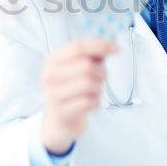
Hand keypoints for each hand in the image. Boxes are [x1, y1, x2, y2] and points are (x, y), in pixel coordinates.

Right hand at [41, 38, 117, 154]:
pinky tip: (91, 103)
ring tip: (94, 91)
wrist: (62, 120)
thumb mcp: (82, 67)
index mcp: (53, 60)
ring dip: (99, 87)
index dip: (100, 46)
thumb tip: (113, 46)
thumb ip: (95, 54)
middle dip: (101, 71)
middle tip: (103, 77)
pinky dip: (96, 102)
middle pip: (85, 65)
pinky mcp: (61, 113)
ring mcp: (52, 95)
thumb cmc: (75, 87)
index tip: (117, 48)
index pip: (78, 47)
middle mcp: (49, 76)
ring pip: (89, 84)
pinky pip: (89, 102)